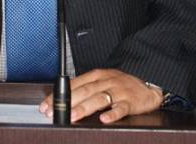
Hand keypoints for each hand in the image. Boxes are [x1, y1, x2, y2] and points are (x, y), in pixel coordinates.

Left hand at [39, 68, 163, 123]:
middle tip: (55, 112)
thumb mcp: (102, 80)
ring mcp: (118, 91)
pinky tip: (104, 119)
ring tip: (73, 116)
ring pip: (99, 98)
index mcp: (97, 75)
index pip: (73, 84)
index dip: (59, 95)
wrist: (149, 80)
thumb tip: (64, 100)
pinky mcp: (130, 101)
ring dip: (84, 107)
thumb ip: (86, 88)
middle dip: (67, 102)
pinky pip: (121, 108)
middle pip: (84, 91)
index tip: (46, 105)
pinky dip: (112, 113)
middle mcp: (106, 81)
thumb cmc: (122, 83)